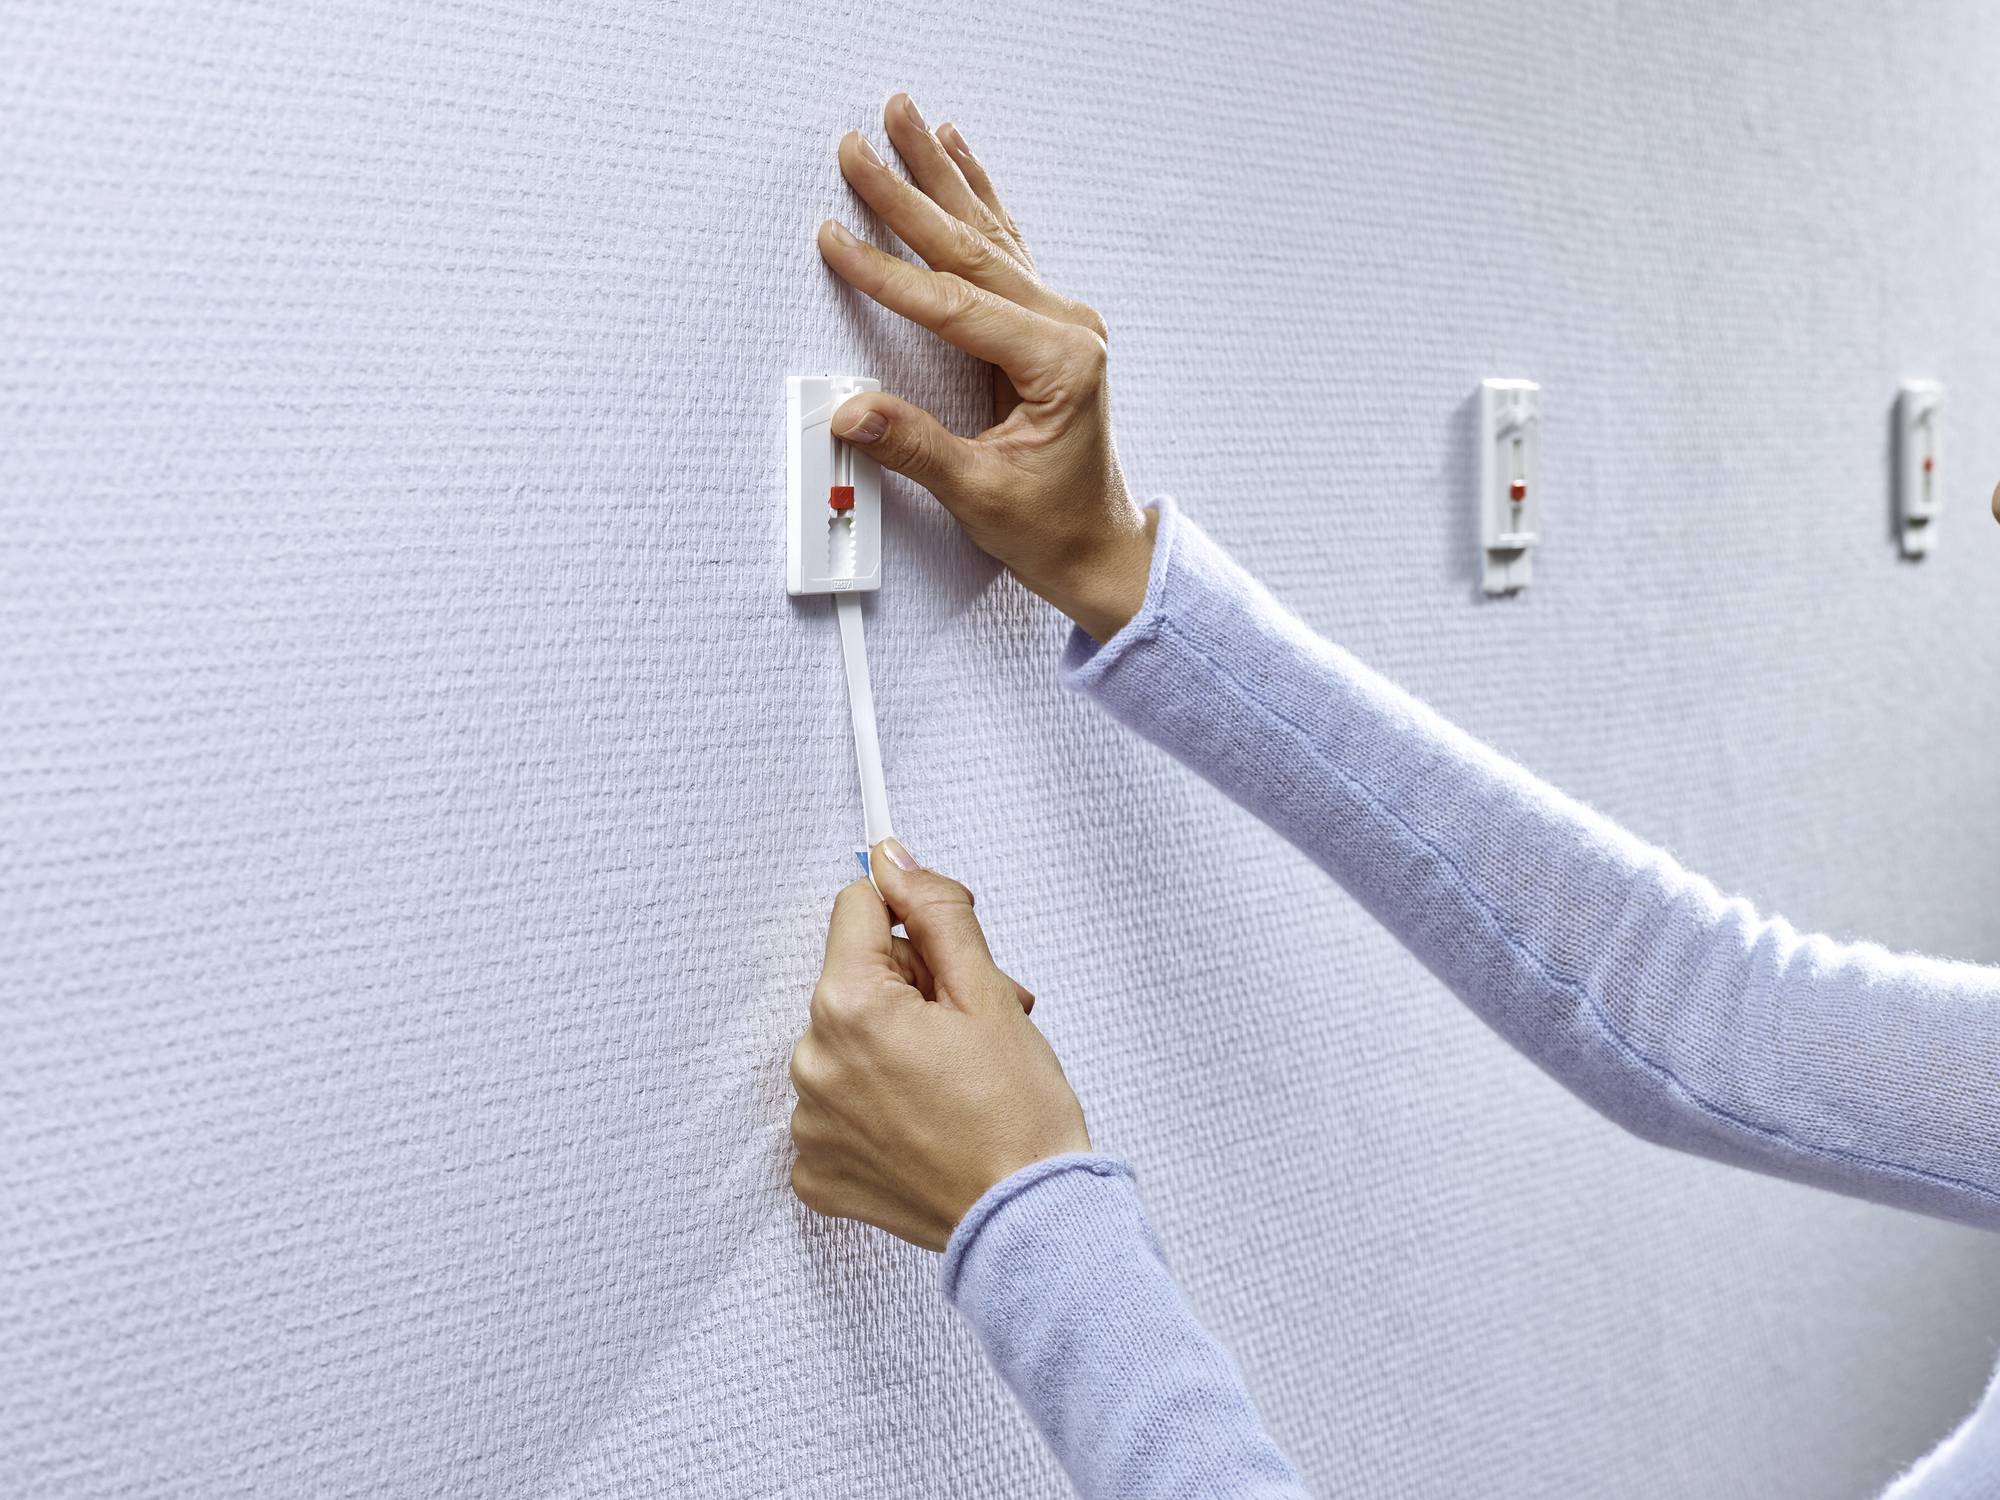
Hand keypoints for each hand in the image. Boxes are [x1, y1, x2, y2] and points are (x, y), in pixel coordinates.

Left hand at [788, 838, 1090, 1250]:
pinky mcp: (815, 1172)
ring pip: (850, 1043)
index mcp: (848, 1008)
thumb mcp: (988, 993)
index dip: (915, 923)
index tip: (948, 950)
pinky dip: (879, 1108)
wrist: (1028, 1224)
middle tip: (976, 1028)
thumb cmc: (1019, 1118)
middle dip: (915, 990)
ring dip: (898, 1048)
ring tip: (960, 1081)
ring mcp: (809, 1124)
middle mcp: (812, 1063)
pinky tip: (928, 1123)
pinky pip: (839, 1108)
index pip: (858, 909)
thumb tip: (893, 861)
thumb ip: (936, 912)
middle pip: (855, 980)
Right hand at [817, 92, 1155, 642]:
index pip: (954, 303)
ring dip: (940, 174)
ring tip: (905, 117)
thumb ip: (915, 447)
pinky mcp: (1048, 328)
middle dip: (908, 192)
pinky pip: (1002, 248)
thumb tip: (852, 413)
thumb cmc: (1052, 527)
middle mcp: (1067, 329)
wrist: (1098, 548)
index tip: (835, 240)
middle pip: (971, 247)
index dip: (887, 273)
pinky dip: (974, 200)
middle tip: (858, 145)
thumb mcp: (979, 493)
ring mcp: (1062, 323)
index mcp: (1060, 361)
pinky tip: (957, 155)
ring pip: (987, 233)